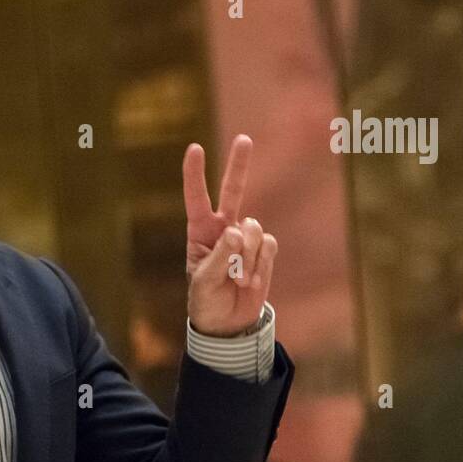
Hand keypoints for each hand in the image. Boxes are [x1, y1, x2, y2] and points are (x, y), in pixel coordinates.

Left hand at [182, 134, 277, 336]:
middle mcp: (225, 229)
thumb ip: (220, 256)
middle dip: (239, 164)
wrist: (229, 323)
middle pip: (234, 191)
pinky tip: (251, 281)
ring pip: (254, 229)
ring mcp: (247, 238)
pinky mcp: (265, 250)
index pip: (197, 198)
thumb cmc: (207, 300)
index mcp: (201, 232)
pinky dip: (260, 265)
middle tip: (244, 138)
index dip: (195, 174)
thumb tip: (238, 230)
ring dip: (247, 257)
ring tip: (237, 279)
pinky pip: (268, 245)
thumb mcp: (204, 281)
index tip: (194, 148)